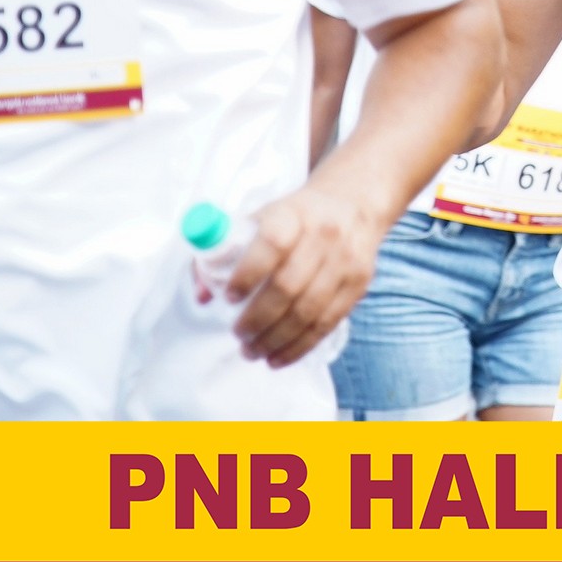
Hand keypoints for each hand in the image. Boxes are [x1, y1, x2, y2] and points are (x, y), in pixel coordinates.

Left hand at [221, 181, 390, 366]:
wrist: (352, 203)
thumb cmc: (294, 218)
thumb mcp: (260, 219)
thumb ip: (224, 252)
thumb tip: (202, 295)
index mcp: (293, 214)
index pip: (272, 243)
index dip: (248, 273)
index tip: (228, 297)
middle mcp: (324, 235)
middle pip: (289, 285)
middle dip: (259, 318)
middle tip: (238, 334)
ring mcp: (345, 260)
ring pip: (309, 310)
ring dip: (276, 339)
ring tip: (253, 351)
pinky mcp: (358, 284)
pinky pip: (327, 323)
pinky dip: (300, 346)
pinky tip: (278, 357)